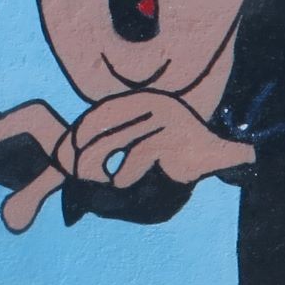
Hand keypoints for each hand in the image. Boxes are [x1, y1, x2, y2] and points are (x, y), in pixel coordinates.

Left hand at [64, 92, 254, 188]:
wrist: (217, 161)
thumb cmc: (173, 160)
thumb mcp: (138, 147)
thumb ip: (108, 147)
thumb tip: (68, 158)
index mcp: (142, 102)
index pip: (100, 113)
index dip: (79, 133)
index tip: (67, 155)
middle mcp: (153, 103)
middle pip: (104, 127)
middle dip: (86, 154)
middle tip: (82, 176)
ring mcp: (167, 117)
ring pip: (118, 142)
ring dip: (107, 169)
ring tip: (112, 182)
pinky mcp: (177, 134)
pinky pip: (139, 154)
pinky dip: (127, 173)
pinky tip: (126, 182)